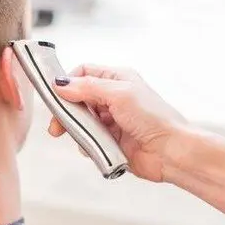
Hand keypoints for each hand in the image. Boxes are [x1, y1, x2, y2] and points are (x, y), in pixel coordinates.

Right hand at [49, 65, 186, 181]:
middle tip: (56, 125)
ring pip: (80, 121)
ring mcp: (111, 120)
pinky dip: (86, 144)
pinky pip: (87, 140)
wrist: (170, 152)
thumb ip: (87, 87)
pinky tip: (94, 147)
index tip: (54, 95)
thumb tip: (61, 84)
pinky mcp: (110, 140)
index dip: (67, 82)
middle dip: (66, 111)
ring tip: (80, 137)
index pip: (83, 73)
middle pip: (77, 98)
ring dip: (76, 129)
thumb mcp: (119, 94)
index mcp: (117, 79)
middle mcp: (113, 97)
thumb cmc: (153, 118)